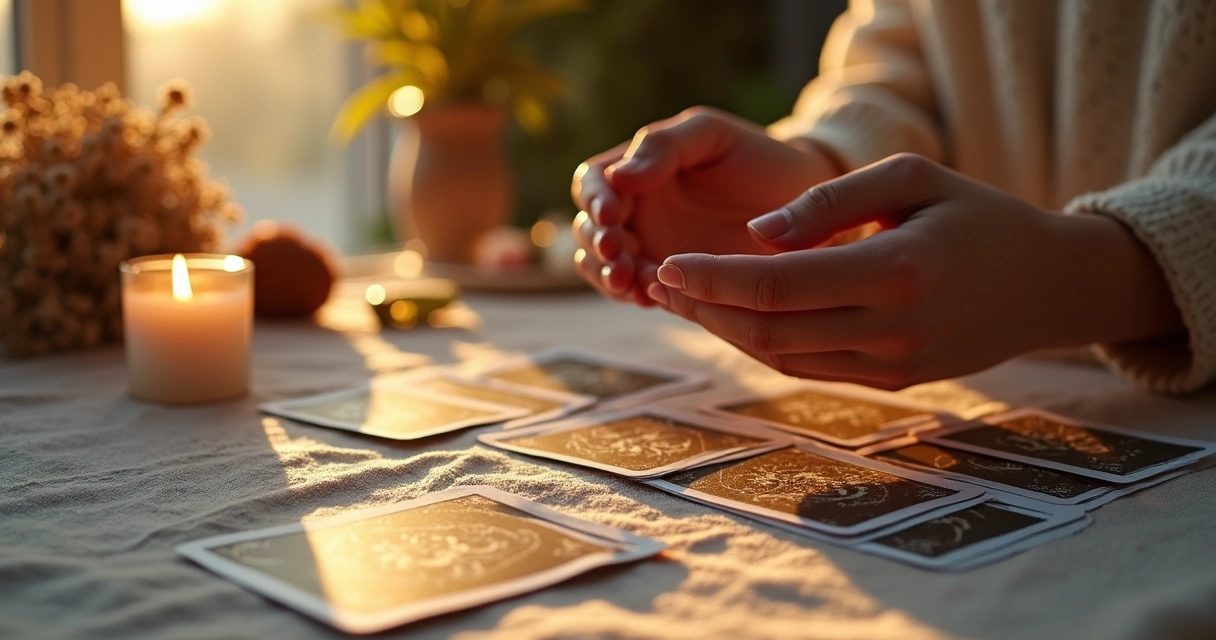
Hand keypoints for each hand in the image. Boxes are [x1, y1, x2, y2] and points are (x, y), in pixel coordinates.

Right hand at [570, 107, 840, 304]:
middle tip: (616, 251)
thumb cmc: (756, 156)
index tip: (611, 213)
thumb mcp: (711, 134)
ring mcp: (650, 251)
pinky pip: (639, 293)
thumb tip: (618, 176)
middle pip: (588, 230)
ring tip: (628, 280)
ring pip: (602, 268)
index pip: (592, 182)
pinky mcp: (673, 284)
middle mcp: (635, 213)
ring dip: (606, 275)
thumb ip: (664, 146)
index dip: (594, 199)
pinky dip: (636, 295)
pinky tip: (650, 295)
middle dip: (595, 244)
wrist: (805, 202)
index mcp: (636, 170)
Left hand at [646, 154, 1182, 389]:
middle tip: (660, 281)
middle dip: (706, 308)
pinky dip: (764, 346)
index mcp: (895, 272)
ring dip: (726, 332)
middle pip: (770, 330)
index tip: (669, 264)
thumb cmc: (977, 215)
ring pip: (783, 358)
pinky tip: (736, 318)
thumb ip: (831, 200)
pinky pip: (810, 368)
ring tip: (686, 300)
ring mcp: (894, 363)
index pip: (778, 286)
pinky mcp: (893, 380)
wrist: (1048, 284)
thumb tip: (756, 233)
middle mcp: (892, 329)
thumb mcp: (912, 177)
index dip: (714, 279)